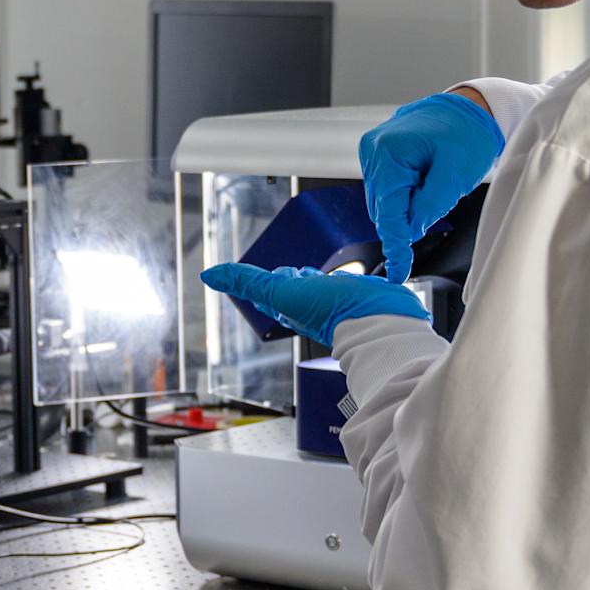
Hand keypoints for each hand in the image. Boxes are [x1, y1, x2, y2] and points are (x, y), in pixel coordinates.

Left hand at [199, 263, 426, 344]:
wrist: (379, 318)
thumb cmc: (330, 310)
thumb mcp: (280, 292)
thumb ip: (247, 282)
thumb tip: (210, 274)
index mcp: (291, 303)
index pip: (271, 288)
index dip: (263, 279)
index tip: (258, 274)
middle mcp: (313, 302)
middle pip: (295, 286)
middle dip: (289, 277)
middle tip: (284, 271)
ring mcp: (337, 298)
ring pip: (320, 285)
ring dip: (314, 278)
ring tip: (311, 273)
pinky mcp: (361, 293)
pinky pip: (348, 284)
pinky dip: (343, 279)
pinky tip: (349, 277)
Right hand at [359, 91, 504, 281]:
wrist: (471, 108)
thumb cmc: (467, 133)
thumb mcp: (455, 174)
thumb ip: (430, 205)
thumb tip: (411, 230)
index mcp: (388, 152)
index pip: (387, 210)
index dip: (395, 242)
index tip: (399, 269)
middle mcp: (373, 151)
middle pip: (382, 207)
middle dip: (406, 219)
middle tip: (436, 208)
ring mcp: (374, 153)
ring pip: (385, 201)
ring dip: (407, 207)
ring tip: (436, 185)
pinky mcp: (381, 157)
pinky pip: (388, 189)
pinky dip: (406, 196)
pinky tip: (426, 182)